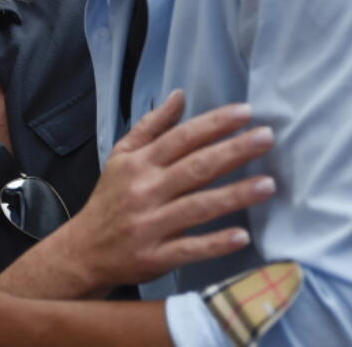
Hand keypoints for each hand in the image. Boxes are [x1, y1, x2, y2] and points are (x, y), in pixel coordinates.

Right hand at [53, 90, 275, 292]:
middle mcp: (146, 191)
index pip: (182, 138)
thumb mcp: (121, 156)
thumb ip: (152, 126)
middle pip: (196, 167)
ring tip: (268, 185)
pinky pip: (190, 248)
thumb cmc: (110, 199)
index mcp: (140, 163)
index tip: (245, 112)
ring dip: (234, 195)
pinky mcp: (156, 257)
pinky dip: (215, 243)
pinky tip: (243, 235)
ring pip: (198, 207)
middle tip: (266, 138)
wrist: (83, 251)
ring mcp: (151, 225)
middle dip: (233, 151)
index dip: (214, 124)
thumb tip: (179, 95)